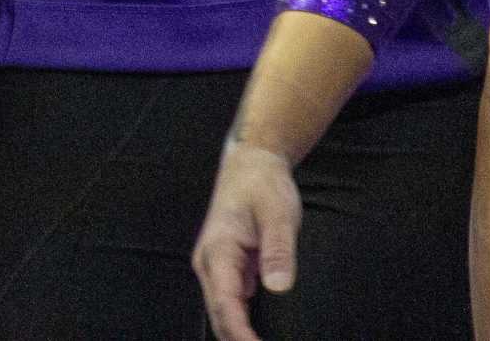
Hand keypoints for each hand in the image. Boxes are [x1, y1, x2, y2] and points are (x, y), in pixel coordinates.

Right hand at [192, 141, 302, 340]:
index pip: (225, 306)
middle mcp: (210, 265)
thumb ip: (277, 251)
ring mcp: (216, 269)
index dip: (242, 337)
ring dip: (240, 335)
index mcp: (217, 252)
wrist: (251, 165)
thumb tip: (279, 287)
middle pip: (219, 317)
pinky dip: (243, 325)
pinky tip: (261, 335)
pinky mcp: (228, 271)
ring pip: (223, 314)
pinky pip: (231, 305)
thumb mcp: (278, 214)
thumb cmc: (263, 186)